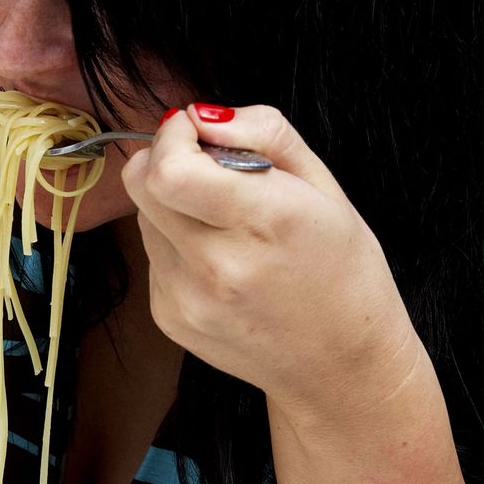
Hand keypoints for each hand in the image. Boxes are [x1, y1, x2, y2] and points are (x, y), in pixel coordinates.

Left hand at [121, 105, 419, 419]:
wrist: (339, 367)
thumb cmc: (341, 270)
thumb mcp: (325, 186)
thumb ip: (263, 132)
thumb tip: (201, 116)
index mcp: (266, 223)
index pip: (170, 170)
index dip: (173, 138)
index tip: (196, 133)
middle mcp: (218, 266)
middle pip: (142, 185)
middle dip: (165, 159)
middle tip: (205, 166)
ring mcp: (187, 299)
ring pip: (143, 217)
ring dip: (172, 204)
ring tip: (224, 223)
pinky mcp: (169, 318)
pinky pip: (152, 255)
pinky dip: (176, 244)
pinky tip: (221, 262)